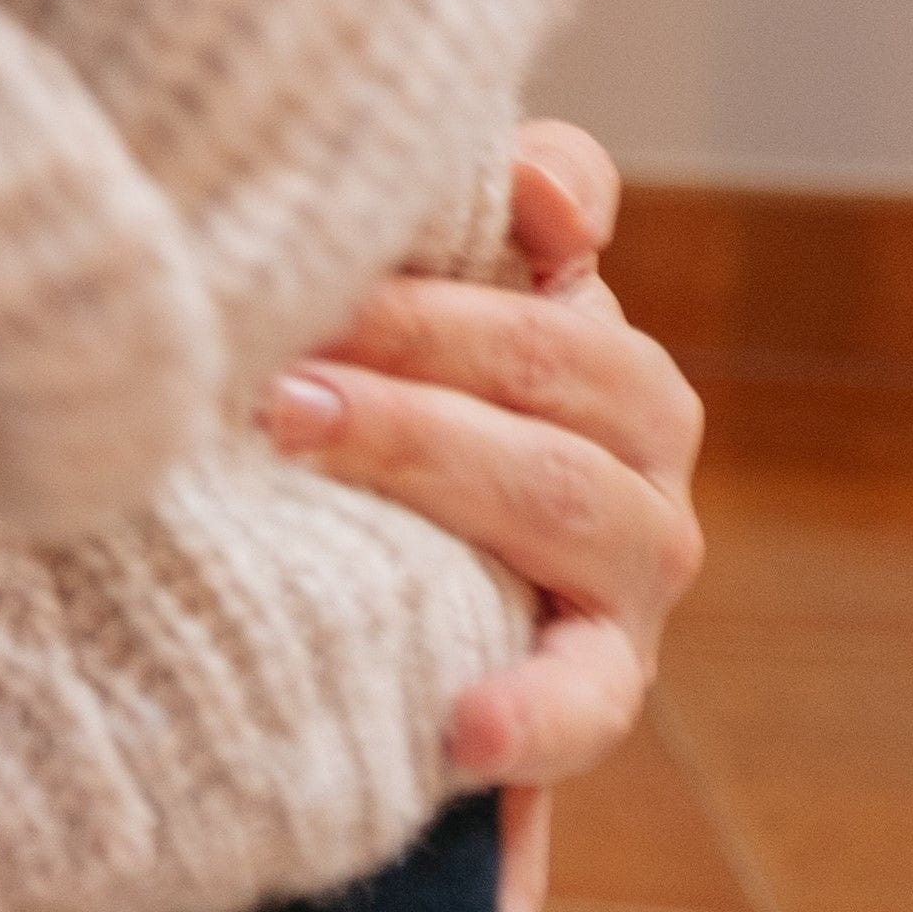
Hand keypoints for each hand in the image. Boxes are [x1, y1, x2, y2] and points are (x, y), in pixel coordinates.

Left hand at [262, 119, 706, 818]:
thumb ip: (444, 223)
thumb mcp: (376, 316)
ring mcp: (632, 566)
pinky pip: (586, 699)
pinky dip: (530, 714)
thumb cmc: (366, 426)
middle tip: (276, 329)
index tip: (442, 192)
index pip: (570, 222)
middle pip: (555, 359)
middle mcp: (635, 439)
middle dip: (412, 332)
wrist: (373, 617)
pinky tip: (460, 729)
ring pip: (566, 496)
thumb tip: (531, 182)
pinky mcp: (604, 680)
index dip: (520, 205)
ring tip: (290, 431)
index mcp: (583, 329)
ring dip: (427, 457)